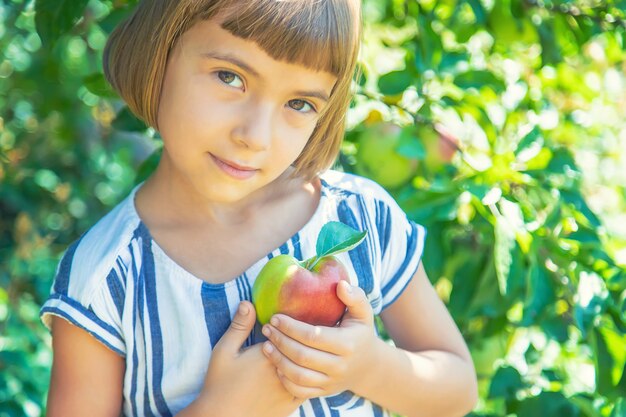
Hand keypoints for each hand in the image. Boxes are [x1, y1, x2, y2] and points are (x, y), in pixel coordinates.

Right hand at [198, 301, 302, 416]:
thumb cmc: (220, 383)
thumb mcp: (224, 351)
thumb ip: (239, 326)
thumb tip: (248, 302)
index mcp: (268, 354)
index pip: (289, 333)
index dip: (290, 326)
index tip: (289, 318)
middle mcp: (283, 370)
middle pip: (302, 348)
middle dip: (305, 338)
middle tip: (305, 329)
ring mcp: (289, 389)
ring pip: (311, 367)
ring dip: (313, 356)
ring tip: (313, 346)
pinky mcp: (292, 404)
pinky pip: (311, 386)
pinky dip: (313, 376)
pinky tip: (312, 368)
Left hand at [261, 281, 381, 398]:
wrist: (368, 366)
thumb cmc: (359, 332)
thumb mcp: (363, 312)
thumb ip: (354, 296)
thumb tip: (340, 285)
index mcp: (347, 344)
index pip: (314, 336)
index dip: (291, 327)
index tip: (275, 317)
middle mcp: (340, 366)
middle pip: (302, 356)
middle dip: (280, 341)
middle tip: (266, 328)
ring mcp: (331, 382)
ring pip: (298, 375)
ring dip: (278, 360)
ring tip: (265, 345)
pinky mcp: (324, 392)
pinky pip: (299, 391)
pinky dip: (284, 380)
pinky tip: (275, 365)